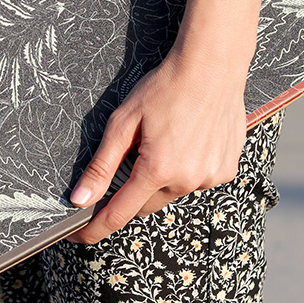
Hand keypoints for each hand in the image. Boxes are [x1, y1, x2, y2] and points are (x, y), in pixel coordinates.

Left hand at [66, 49, 247, 243]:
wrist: (212, 65)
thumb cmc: (165, 87)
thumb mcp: (124, 122)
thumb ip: (101, 166)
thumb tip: (79, 199)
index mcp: (157, 170)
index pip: (118, 214)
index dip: (94, 228)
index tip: (77, 237)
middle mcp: (187, 180)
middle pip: (145, 205)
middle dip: (128, 196)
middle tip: (122, 168)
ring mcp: (210, 177)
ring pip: (172, 193)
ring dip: (160, 180)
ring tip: (162, 142)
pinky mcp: (226, 170)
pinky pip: (196, 181)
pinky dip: (185, 171)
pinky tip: (186, 142)